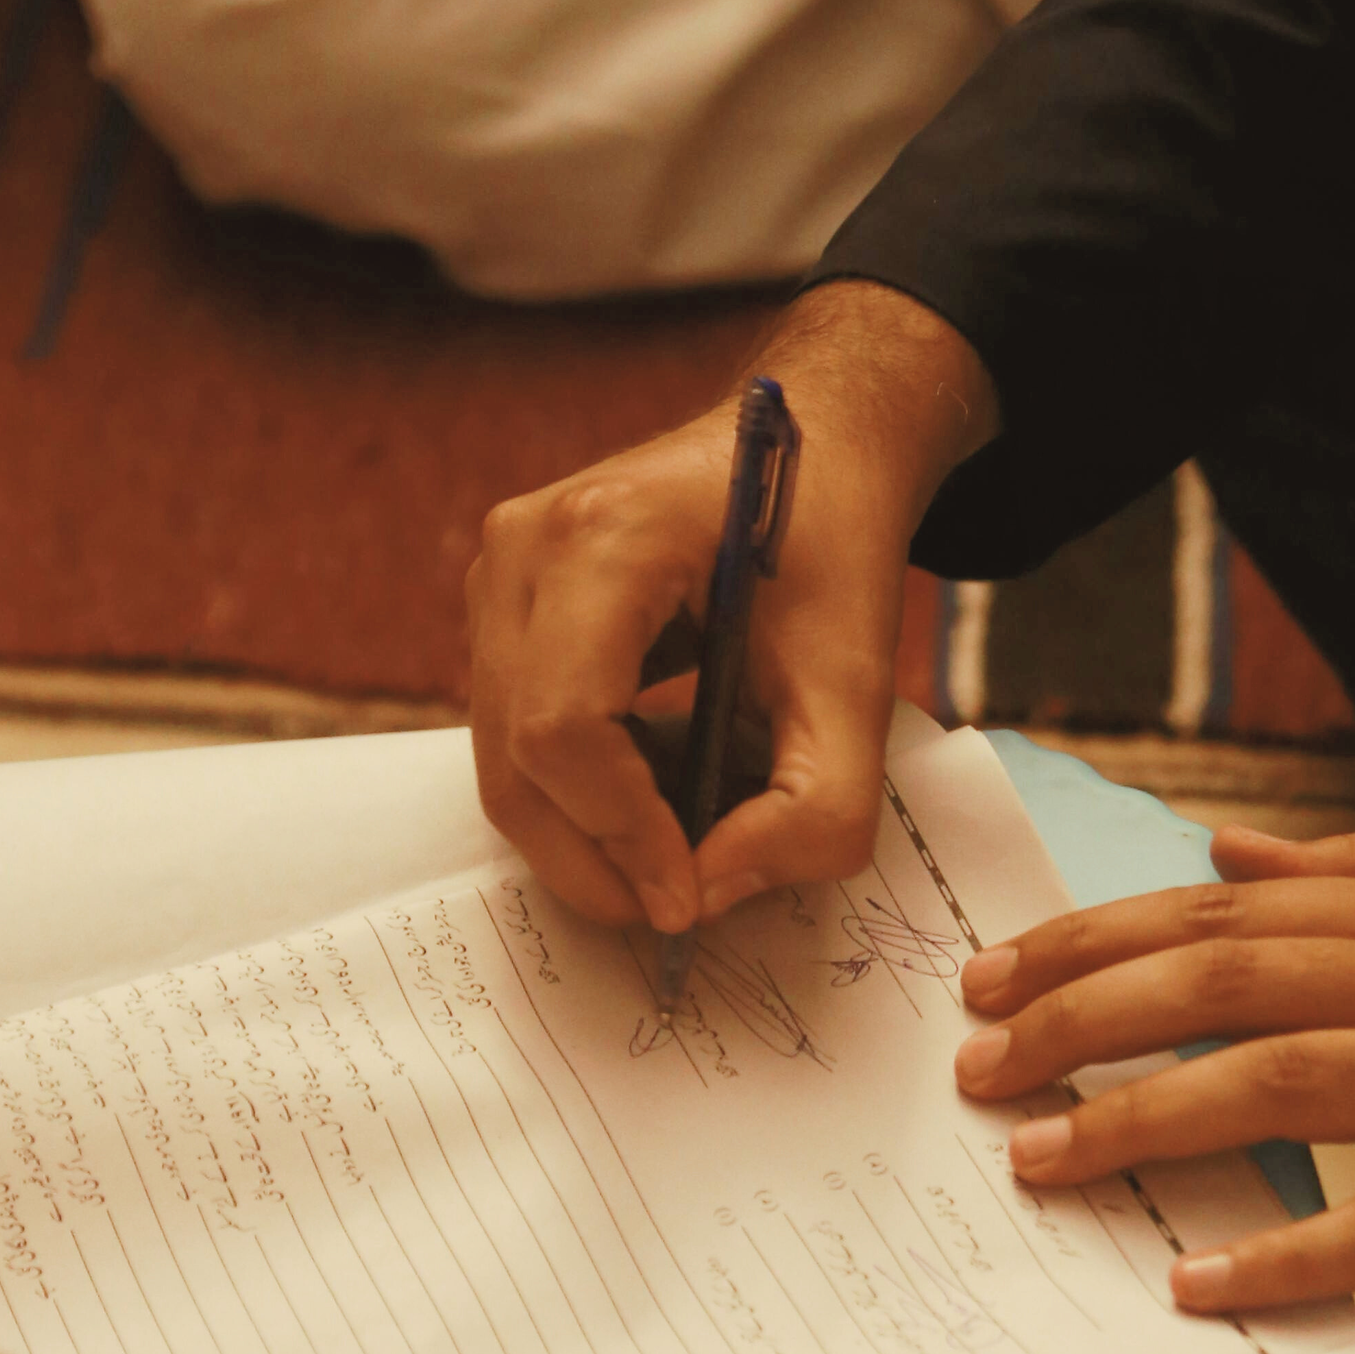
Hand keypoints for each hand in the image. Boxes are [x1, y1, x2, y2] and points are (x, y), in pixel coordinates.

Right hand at [466, 279, 988, 931]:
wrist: (811, 444)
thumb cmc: (833, 540)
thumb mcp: (858, 677)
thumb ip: (814, 806)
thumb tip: (711, 895)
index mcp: (602, 536)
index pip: (564, 726)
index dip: (620, 834)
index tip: (689, 898)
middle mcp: (521, 549)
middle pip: (515, 757)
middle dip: (592, 858)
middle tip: (676, 909)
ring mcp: (496, 575)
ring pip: (501, 758)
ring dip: (583, 833)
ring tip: (673, 854)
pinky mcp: (500, 607)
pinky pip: (511, 733)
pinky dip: (575, 791)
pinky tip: (651, 798)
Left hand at [951, 827, 1354, 1311]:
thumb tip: (1230, 855)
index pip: (1225, 914)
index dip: (1097, 941)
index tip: (997, 974)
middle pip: (1227, 984)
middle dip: (1082, 1021)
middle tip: (980, 1069)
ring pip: (1284, 1083)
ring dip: (1146, 1121)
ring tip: (1042, 1161)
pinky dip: (1292, 1252)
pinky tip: (1201, 1280)